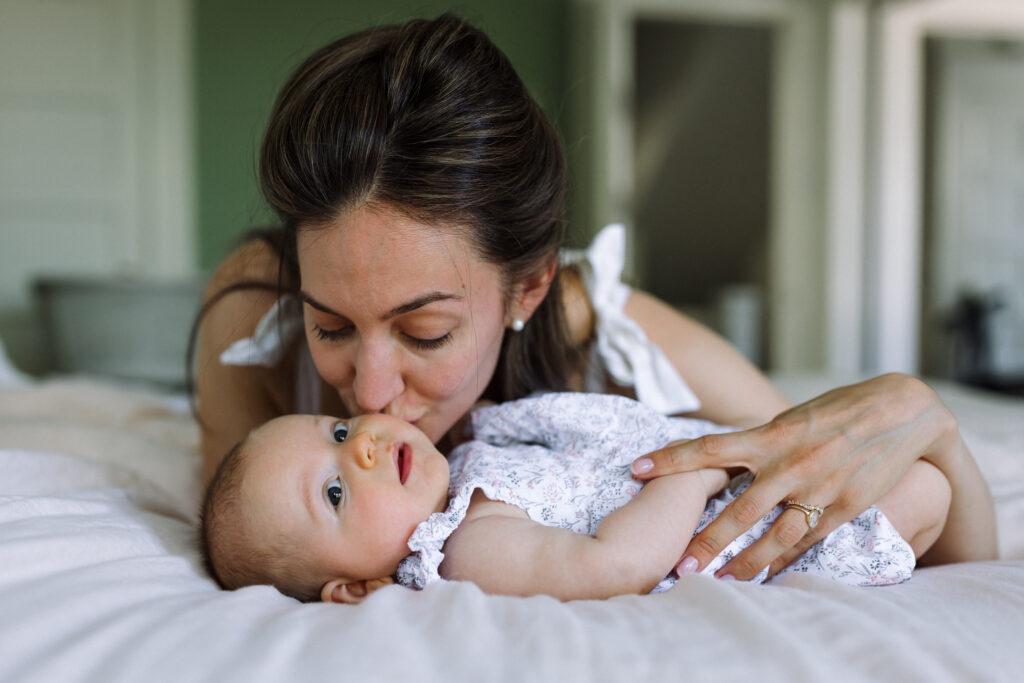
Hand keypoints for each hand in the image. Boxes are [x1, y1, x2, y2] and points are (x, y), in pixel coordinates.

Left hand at [632, 374, 967, 578]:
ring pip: (774, 535)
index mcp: (771, 435)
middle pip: (738, 510)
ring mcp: (817, 489)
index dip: (672, 458)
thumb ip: (759, 438)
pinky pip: (808, 540)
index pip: (709, 448)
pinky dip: (786, 559)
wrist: (900, 412)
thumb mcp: (792, 416)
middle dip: (707, 539)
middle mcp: (790, 465)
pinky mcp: (844, 507)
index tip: (637, 467)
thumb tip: (724, 451)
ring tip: (720, 581)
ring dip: (746, 562)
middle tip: (679, 563)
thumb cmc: (839, 408)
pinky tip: (767, 574)